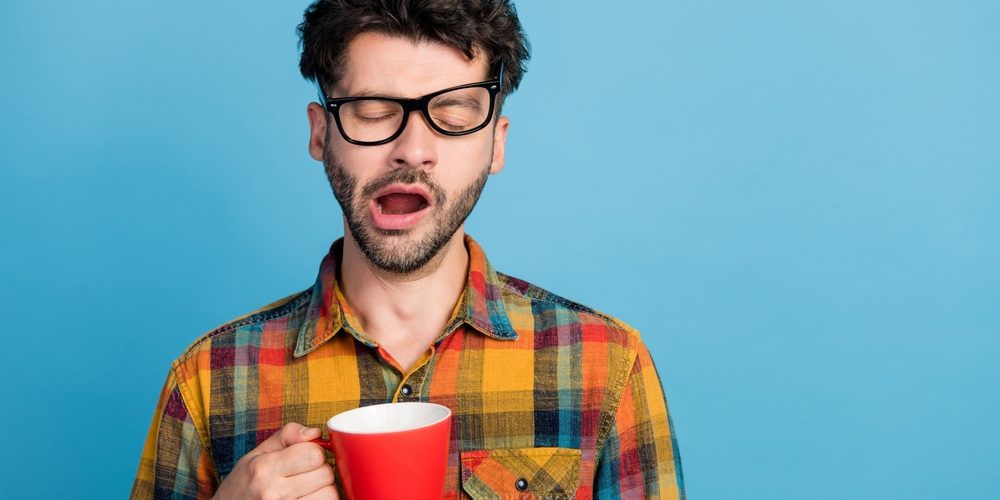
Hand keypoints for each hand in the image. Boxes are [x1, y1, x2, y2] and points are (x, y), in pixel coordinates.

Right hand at [213, 422, 337, 499]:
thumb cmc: (243, 484)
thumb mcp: (257, 453)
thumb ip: (288, 435)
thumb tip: (315, 433)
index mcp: (265, 469)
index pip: (313, 454)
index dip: (315, 451)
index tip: (306, 456)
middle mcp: (274, 492)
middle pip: (325, 474)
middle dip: (320, 470)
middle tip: (306, 473)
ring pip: (329, 494)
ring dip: (323, 489)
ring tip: (306, 488)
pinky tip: (306, 497)